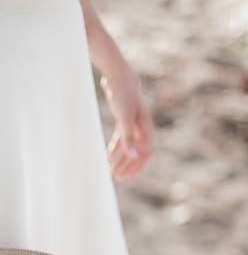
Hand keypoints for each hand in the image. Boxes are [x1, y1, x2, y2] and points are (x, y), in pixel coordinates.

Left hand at [100, 63, 154, 181]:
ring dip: (121, 159)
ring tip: (112, 171)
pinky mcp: (124, 120)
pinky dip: (115, 148)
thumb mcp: (125, 118)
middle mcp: (142, 127)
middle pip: (137, 151)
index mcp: (146, 128)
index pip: (145, 152)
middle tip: (118, 178)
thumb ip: (128, 138)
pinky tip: (108, 157)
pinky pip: (121, 138)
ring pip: (128, 146)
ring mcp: (133, 124)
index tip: (128, 176)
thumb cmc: (123, 96)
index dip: (137, 165)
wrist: (118, 76)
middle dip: (128, 165)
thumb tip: (133, 156)